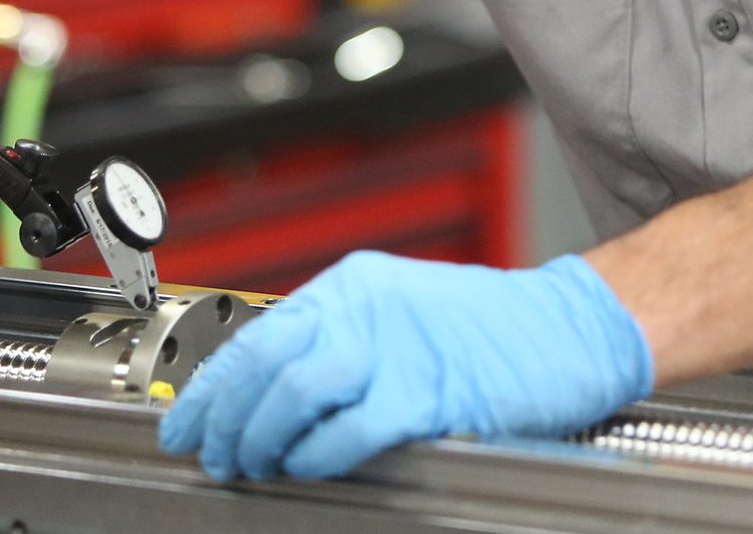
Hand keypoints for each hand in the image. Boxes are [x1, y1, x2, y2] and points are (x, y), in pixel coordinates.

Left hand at [157, 250, 651, 479]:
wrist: (566, 327)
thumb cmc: (489, 329)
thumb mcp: (401, 314)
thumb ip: (343, 341)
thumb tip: (274, 391)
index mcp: (355, 286)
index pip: (260, 333)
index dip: (213, 384)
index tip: (185, 420)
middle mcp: (367, 307)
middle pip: (265, 360)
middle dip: (225, 415)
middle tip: (212, 453)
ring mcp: (397, 347)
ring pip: (295, 391)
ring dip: (261, 438)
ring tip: (252, 465)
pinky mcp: (430, 391)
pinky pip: (350, 429)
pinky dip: (317, 454)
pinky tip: (308, 467)